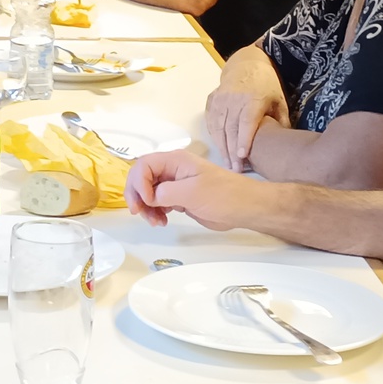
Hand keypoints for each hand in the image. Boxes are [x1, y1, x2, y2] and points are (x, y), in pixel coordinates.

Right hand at [126, 149, 287, 234]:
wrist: (245, 208)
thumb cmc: (223, 196)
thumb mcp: (192, 192)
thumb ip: (165, 192)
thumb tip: (150, 197)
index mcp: (175, 161)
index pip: (144, 165)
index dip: (138, 182)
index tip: (145, 201)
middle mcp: (172, 170)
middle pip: (142, 178)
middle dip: (137, 195)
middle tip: (139, 213)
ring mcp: (175, 184)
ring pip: (148, 192)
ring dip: (146, 207)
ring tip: (155, 222)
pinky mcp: (180, 197)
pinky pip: (158, 202)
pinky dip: (155, 212)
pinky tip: (161, 221)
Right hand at [206, 68, 288, 172]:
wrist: (246, 64)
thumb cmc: (265, 84)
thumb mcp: (279, 100)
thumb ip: (281, 120)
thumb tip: (283, 142)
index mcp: (252, 98)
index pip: (246, 122)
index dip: (244, 140)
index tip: (242, 156)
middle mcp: (233, 99)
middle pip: (231, 129)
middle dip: (232, 151)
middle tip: (236, 169)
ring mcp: (220, 99)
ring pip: (218, 127)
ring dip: (222, 147)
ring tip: (228, 163)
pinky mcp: (212, 101)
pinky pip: (211, 122)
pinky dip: (215, 137)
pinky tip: (220, 148)